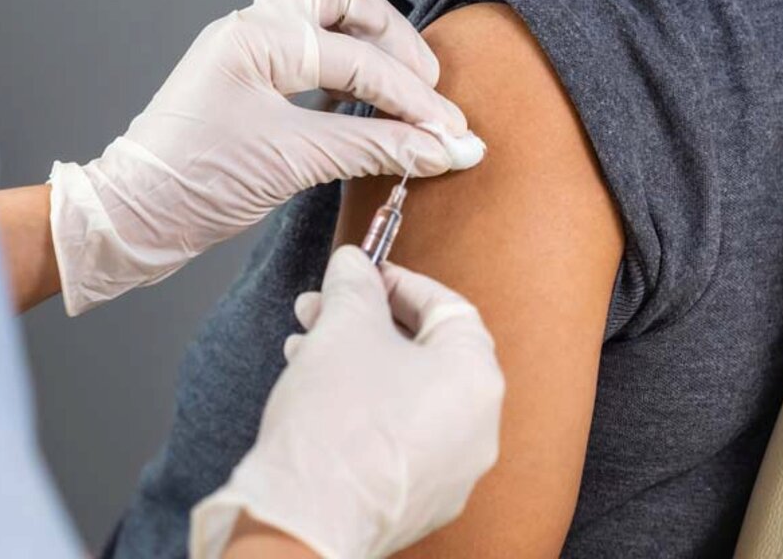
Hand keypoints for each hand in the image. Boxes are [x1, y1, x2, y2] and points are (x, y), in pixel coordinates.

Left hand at [49, 0, 485, 314]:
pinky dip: (342, 66)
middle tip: (426, 88)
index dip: (413, 100)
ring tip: (402, 88)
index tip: (453, 135)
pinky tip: (363, 100)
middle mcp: (248, 28)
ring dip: (367, 42)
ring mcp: (243, 49)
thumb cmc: (194, 184)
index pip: (357, 59)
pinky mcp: (243, 78)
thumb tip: (444, 149)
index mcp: (255, 37)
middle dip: (391, 36)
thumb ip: (375, 149)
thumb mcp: (293, 162)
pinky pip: (305, 48)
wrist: (131, 216)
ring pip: (320, 12)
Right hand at [191, 246, 504, 558]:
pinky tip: (317, 396)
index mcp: (476, 380)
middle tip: (322, 308)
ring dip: (357, 362)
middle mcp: (478, 430)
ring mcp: (451, 472)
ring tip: (305, 350)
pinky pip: (397, 437)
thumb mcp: (342, 327)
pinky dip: (362, 408)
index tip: (361, 273)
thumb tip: (355, 263)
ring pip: (407, 395)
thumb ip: (355, 284)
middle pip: (425, 352)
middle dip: (366, 322)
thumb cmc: (333, 425)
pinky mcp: (417, 501)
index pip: (447, 307)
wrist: (304, 519)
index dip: (399, 282)